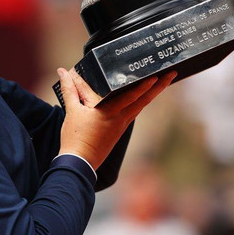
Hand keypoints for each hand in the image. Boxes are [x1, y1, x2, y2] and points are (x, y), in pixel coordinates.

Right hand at [56, 68, 176, 169]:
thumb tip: (62, 71)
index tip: (157, 74)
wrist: (79, 163)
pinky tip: (140, 99)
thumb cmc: (75, 137)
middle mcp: (120, 118)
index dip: (145, 84)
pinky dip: (139, 103)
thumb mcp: (72, 110)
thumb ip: (69, 88)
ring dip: (151, 94)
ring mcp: (121, 125)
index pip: (132, 95)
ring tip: (160, 83)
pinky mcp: (118, 131)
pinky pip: (132, 113)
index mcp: (110, 112)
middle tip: (171, 73)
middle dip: (159, 86)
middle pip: (144, 99)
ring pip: (140, 106)